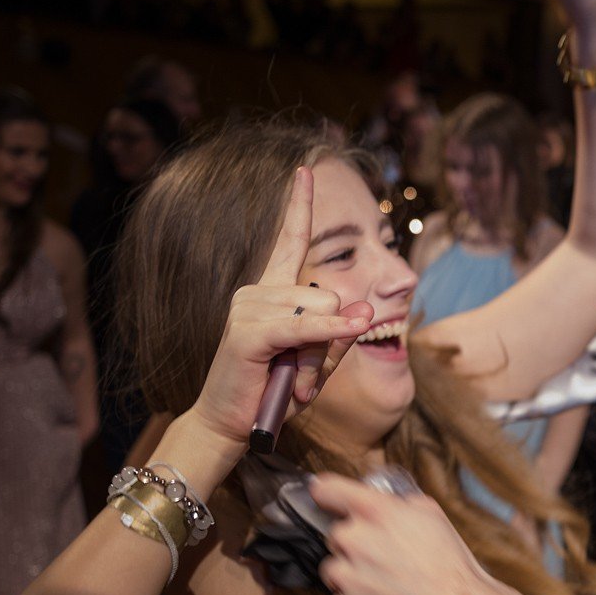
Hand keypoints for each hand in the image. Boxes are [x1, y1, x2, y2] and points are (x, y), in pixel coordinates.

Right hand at [189, 167, 373, 451]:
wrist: (231, 425)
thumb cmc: (275, 392)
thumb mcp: (318, 363)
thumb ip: (341, 335)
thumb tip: (364, 309)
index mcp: (272, 291)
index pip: (290, 239)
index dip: (299, 205)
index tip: (304, 170)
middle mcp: (258, 290)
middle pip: (329, 296)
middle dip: (331, 340)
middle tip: (303, 376)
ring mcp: (249, 308)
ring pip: (322, 313)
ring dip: (319, 357)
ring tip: (292, 382)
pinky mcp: (249, 333)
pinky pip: (304, 328)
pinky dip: (328, 335)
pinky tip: (354, 328)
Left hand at [312, 475, 537, 594]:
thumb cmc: (451, 563)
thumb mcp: (431, 514)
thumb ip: (397, 504)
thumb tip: (381, 504)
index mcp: (376, 512)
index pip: (328, 489)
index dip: (328, 493)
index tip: (324, 497)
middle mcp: (354, 541)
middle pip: (336, 536)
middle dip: (356, 545)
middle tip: (386, 558)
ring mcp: (346, 579)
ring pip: (334, 571)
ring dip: (353, 576)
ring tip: (386, 586)